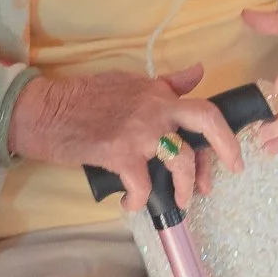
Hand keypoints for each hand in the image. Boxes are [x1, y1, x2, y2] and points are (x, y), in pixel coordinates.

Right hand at [7, 64, 243, 213]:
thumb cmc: (83, 98)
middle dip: (224, 149)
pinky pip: (143, 185)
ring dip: (185, 186)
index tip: (231, 153)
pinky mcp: (119, 153)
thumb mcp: (130, 83)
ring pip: (180, 159)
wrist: (46, 110)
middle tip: (229, 173)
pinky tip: (131, 204)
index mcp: (158, 93)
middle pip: (205, 122)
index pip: (202, 107)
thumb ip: (166, 83)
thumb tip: (198, 72)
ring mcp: (139, 131)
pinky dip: (139, 200)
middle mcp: (155, 108)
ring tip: (182, 201)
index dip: (223, 131)